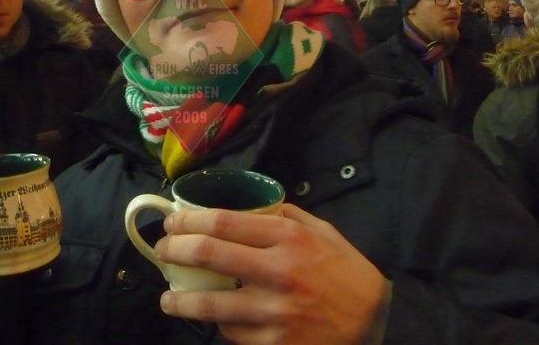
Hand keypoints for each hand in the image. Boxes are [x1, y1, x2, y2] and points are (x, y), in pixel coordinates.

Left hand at [155, 203, 389, 344]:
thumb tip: (246, 207)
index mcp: (288, 237)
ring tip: (168, 298)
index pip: (222, 222)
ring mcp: (273, 311)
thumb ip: (284, 216)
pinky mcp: (273, 343)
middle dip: (173, 250)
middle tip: (162, 250)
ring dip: (179, 299)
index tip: (173, 222)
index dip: (188, 220)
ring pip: (209, 303)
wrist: (376, 323)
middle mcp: (277, 270)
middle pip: (207, 254)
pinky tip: (216, 319)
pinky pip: (232, 333)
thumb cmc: (347, 273)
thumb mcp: (323, 232)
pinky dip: (221, 325)